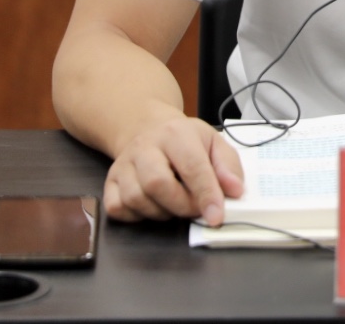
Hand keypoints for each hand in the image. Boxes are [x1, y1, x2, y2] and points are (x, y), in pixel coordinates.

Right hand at [103, 114, 243, 224]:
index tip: (216, 216)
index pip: (192, 166)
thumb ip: (228, 165)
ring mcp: (123, 165)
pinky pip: (117, 208)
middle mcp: (145, 147)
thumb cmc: (185, 140)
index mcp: (175, 134)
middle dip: (181, 205)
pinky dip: (137, 216)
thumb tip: (235, 191)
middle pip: (157, 184)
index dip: (206, 194)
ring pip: (136, 199)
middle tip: (195, 208)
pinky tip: (152, 205)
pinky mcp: (109, 181)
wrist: (148, 128)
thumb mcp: (213, 142)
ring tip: (175, 203)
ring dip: (161, 212)